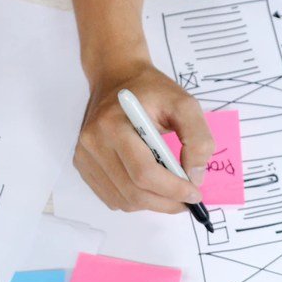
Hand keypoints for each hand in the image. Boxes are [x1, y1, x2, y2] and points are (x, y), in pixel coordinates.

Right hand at [74, 61, 213, 212]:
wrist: (117, 77)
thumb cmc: (151, 90)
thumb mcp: (184, 103)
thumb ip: (198, 138)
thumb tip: (195, 177)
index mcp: (113, 124)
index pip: (144, 172)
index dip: (172, 189)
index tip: (195, 193)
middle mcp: (93, 142)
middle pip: (133, 192)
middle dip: (166, 202)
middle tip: (188, 200)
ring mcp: (84, 156)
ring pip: (123, 200)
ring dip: (153, 204)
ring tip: (171, 192)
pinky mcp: (83, 165)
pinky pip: (112, 198)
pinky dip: (136, 200)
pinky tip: (149, 186)